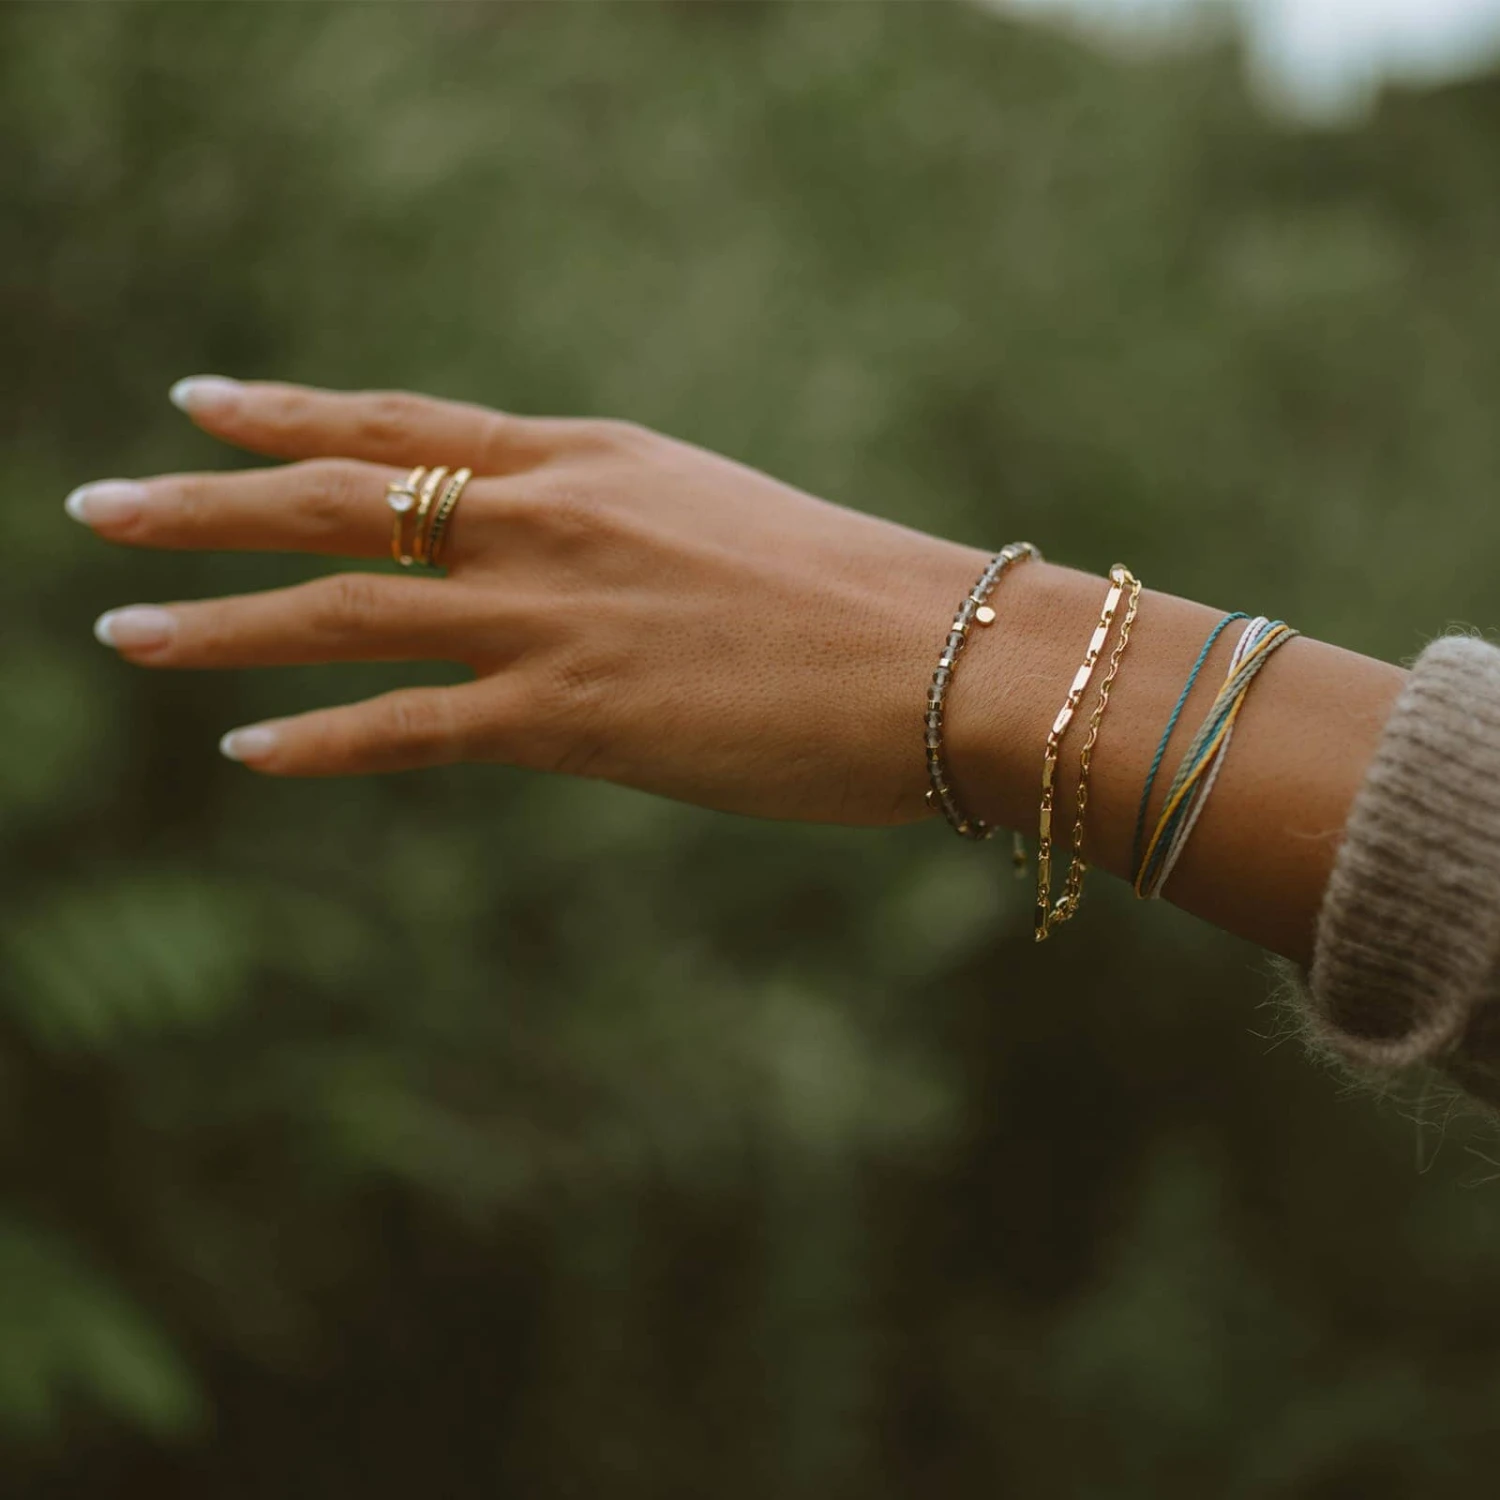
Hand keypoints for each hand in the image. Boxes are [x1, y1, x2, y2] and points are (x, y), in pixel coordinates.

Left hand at [70, 378, 993, 825]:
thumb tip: (563, 570)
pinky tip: (246, 748)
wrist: (946, 658)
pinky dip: (322, 740)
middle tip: (101, 507)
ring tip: (124, 625)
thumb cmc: (857, 596)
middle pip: (340, 499)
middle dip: (208, 503)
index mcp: (590, 458)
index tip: (201, 405)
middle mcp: (549, 517)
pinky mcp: (573, 715)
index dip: (292, 412)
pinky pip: (413, 726)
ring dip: (221, 618)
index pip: (406, 420)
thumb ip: (618, 534)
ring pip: (345, 607)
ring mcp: (552, 612)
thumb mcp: (716, 522)